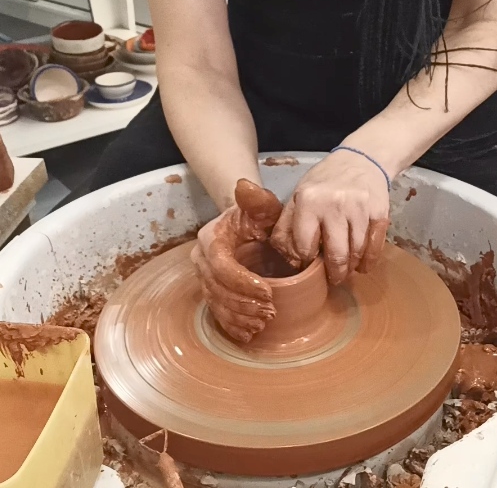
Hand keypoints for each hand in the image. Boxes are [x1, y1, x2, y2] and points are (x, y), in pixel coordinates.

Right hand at [191, 179, 282, 341]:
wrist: (245, 225)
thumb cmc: (256, 215)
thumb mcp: (261, 205)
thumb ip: (257, 198)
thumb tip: (244, 186)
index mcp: (211, 240)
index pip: (221, 266)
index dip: (242, 282)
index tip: (268, 292)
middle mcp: (202, 260)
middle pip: (217, 289)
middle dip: (243, 304)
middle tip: (270, 313)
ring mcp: (205, 278)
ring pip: (216, 304)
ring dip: (239, 318)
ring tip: (263, 324)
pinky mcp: (212, 292)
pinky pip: (217, 313)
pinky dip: (232, 326)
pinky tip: (249, 335)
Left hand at [270, 149, 389, 284]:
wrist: (362, 159)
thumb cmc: (325, 181)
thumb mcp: (299, 195)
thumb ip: (287, 224)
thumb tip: (286, 257)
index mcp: (309, 201)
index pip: (304, 246)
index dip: (306, 259)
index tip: (309, 263)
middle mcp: (334, 205)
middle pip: (335, 255)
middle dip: (334, 274)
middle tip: (333, 280)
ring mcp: (359, 209)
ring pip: (356, 253)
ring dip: (351, 269)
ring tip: (347, 271)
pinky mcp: (380, 213)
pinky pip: (375, 247)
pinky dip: (369, 262)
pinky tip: (363, 266)